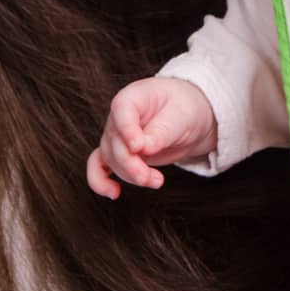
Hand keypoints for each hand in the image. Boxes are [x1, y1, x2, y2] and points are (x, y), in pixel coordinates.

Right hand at [85, 76, 216, 198]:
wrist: (190, 117)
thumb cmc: (185, 108)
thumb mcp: (181, 116)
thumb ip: (161, 131)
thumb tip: (143, 149)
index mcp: (133, 97)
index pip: (121, 110)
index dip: (126, 130)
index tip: (139, 147)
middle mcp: (119, 117)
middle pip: (115, 142)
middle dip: (132, 164)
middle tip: (155, 178)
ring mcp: (117, 136)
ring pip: (111, 159)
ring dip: (130, 175)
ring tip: (157, 181)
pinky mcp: (120, 154)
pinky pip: (99, 167)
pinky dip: (100, 181)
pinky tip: (113, 193)